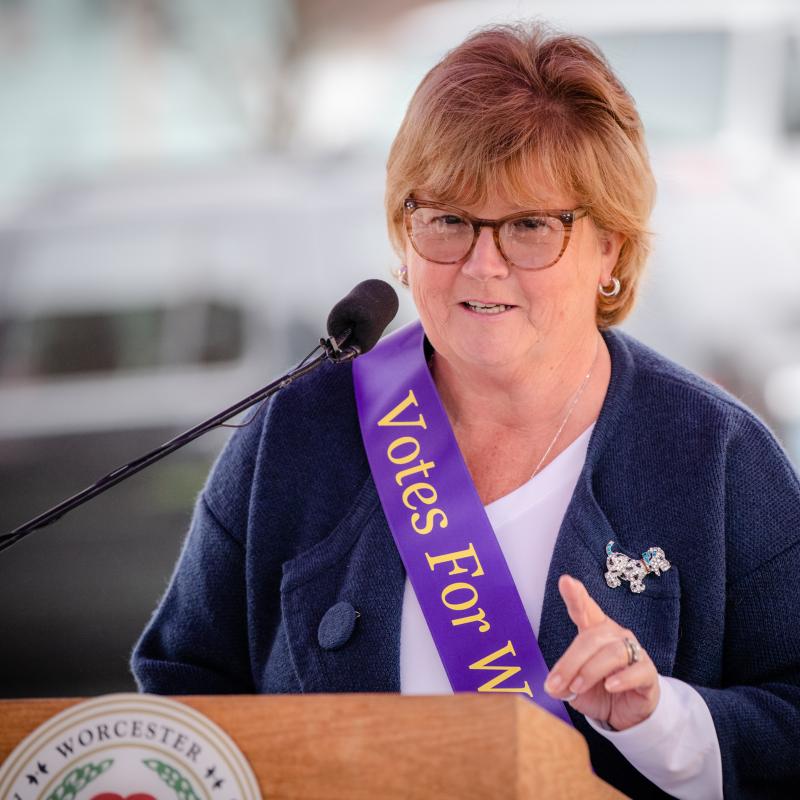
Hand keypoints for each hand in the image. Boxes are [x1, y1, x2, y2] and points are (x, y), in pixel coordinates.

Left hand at [543, 574, 659, 730]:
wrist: (626, 713)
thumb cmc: (598, 690)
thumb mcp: (575, 688)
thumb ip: (563, 684)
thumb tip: (552, 688)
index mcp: (594, 631)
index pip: (584, 609)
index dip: (576, 595)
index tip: (565, 581)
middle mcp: (615, 635)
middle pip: (591, 638)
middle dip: (570, 662)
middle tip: (555, 684)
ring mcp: (633, 651)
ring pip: (612, 653)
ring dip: (590, 671)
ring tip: (577, 687)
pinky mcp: (648, 673)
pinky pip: (637, 670)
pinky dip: (622, 678)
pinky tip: (610, 686)